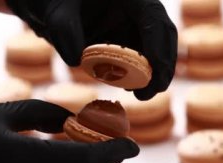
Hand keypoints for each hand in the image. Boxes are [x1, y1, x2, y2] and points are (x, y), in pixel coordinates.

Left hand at [6, 0, 177, 99]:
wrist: (62, 10)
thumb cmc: (62, 5)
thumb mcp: (58, 15)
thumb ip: (64, 32)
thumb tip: (75, 60)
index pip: (153, 16)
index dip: (158, 42)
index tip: (155, 68)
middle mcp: (139, 10)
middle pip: (164, 34)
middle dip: (164, 63)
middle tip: (153, 90)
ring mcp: (137, 25)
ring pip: (158, 49)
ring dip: (155, 73)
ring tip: (142, 94)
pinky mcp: (132, 40)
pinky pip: (144, 58)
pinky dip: (141, 73)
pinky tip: (130, 86)